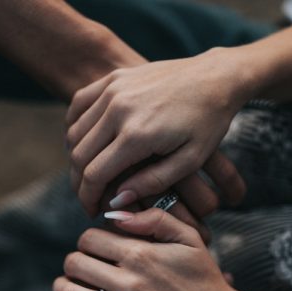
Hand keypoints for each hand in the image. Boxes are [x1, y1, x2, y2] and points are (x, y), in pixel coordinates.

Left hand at [41, 209, 271, 290]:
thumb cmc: (204, 278)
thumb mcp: (189, 239)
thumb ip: (153, 219)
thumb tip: (114, 215)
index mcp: (141, 255)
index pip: (89, 238)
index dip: (89, 239)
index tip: (98, 247)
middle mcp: (129, 284)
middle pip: (74, 263)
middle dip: (76, 261)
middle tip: (86, 266)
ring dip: (63, 287)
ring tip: (71, 286)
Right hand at [66, 47, 250, 216]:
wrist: (217, 76)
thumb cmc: (208, 122)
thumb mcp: (188, 160)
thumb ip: (151, 182)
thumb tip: (117, 200)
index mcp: (137, 134)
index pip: (95, 174)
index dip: (88, 198)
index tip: (92, 212)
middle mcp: (118, 109)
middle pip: (79, 155)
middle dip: (79, 183)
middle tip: (89, 198)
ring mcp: (113, 89)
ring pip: (75, 132)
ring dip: (76, 158)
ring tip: (88, 176)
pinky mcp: (114, 78)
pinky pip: (79, 105)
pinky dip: (75, 127)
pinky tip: (84, 144)